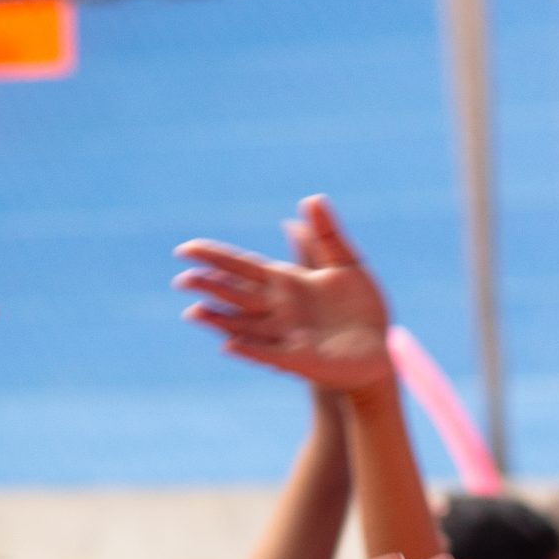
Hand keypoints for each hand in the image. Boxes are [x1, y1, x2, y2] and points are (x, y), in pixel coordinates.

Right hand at [175, 196, 393, 391]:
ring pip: (244, 325)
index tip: (186, 249)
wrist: (376, 348)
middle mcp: (278, 308)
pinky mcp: (299, 358)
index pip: (242, 267)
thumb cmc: (362, 309)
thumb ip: (327, 235)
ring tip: (194, 312)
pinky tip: (229, 343)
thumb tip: (310, 200)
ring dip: (219, 320)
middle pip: (236, 295)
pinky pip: (269, 353)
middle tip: (182, 280)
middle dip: (209, 287)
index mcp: (286, 282)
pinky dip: (249, 349)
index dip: (215, 257)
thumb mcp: (348, 263)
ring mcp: (285, 334)